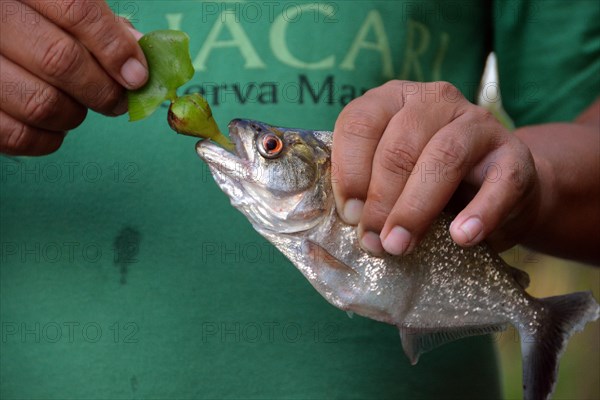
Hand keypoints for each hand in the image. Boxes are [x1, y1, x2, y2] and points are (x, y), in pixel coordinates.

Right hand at [0, 0, 147, 154]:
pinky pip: (17, 136)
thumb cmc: (32, 25)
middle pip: (60, 60)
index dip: (114, 48)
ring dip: (74, 115)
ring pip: (41, 103)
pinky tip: (53, 126)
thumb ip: (99, 26)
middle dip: (103, 90)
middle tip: (117, 102)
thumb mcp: (60, 8)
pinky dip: (48, 139)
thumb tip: (138, 62)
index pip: (76, 10)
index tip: (137, 77)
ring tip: (76, 108)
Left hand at [332, 80, 539, 255]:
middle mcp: (435, 99)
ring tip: (400, 245)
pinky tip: (462, 237)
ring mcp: (478, 122)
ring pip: (443, 158)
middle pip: (399, 147)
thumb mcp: (391, 177)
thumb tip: (348, 221)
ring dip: (416, 208)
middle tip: (373, 241)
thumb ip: (367, 188)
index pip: (360, 123)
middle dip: (380, 200)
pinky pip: (500, 182)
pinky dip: (480, 213)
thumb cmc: (428, 182)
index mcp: (393, 98)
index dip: (349, 172)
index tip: (348, 216)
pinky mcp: (515, 154)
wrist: (496, 190)